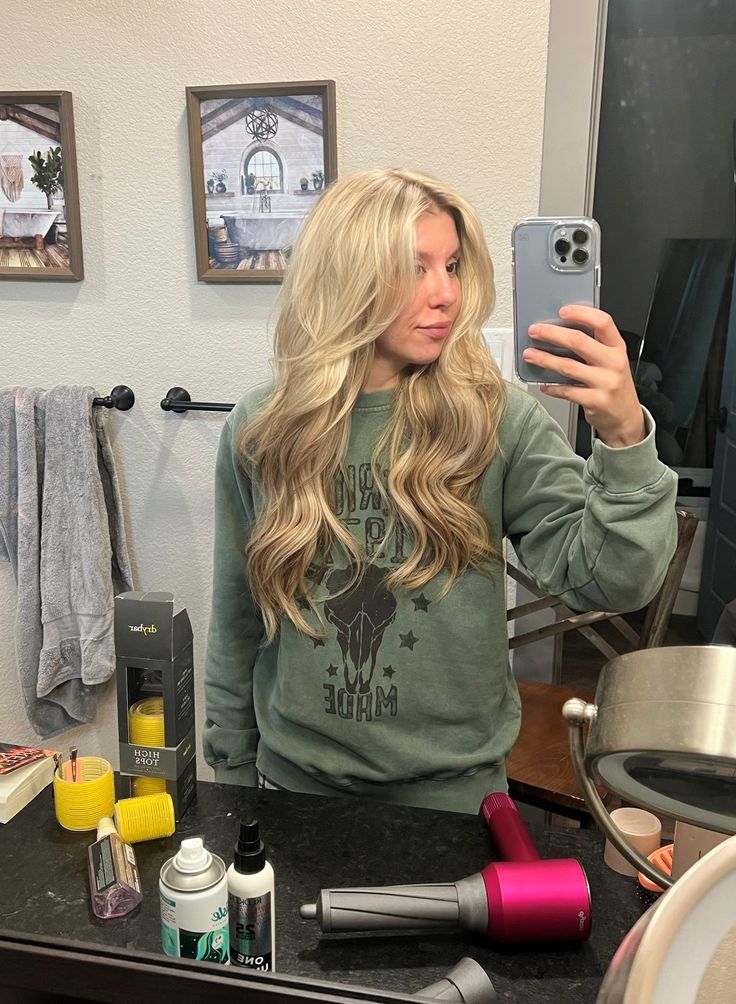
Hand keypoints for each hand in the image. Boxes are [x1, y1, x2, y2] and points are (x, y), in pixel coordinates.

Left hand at [522, 304, 644, 446]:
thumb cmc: (614, 385)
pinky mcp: (595, 401)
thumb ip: (594, 347)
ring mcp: (605, 382)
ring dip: (545, 359)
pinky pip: (566, 391)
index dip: (581, 313)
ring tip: (530, 355)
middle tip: (535, 331)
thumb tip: (560, 333)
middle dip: (552, 334)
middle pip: (578, 341)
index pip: (603, 322)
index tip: (563, 311)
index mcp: (617, 348)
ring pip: (567, 366)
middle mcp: (613, 363)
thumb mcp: (612, 361)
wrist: (626, 417)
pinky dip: (552, 387)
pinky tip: (544, 384)